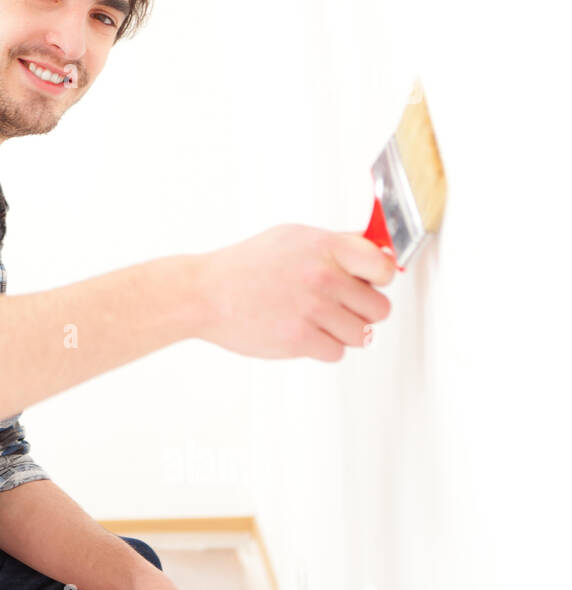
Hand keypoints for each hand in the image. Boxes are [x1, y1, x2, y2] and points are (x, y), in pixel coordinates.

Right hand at [195, 224, 395, 362]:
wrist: (205, 293)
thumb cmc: (244, 266)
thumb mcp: (292, 238)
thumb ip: (335, 245)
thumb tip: (378, 255)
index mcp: (324, 247)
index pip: (384, 268)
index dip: (380, 279)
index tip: (370, 283)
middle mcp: (322, 276)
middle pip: (379, 308)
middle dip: (362, 310)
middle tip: (339, 307)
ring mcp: (312, 309)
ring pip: (361, 334)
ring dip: (343, 331)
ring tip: (318, 321)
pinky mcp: (300, 339)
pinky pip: (337, 352)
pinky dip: (323, 347)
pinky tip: (304, 332)